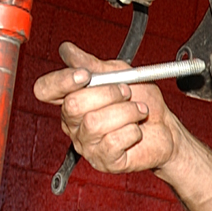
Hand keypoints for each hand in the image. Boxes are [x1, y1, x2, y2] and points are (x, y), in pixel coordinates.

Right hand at [33, 41, 182, 175]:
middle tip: (127, 93)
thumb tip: (66, 50)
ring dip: (125, 112)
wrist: (165, 127)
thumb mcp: (119, 73)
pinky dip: (131, 131)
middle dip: (107, 93)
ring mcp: (87, 144)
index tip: (84, 74)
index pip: (45, 90)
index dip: (61, 81)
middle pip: (73, 105)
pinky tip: (136, 131)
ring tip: (138, 112)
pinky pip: (112, 142)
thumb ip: (92, 63)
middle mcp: (74, 123)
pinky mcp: (104, 160)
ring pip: (94, 123)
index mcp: (71, 98)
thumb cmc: (141, 100)